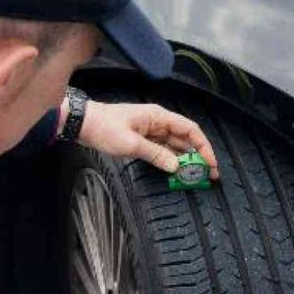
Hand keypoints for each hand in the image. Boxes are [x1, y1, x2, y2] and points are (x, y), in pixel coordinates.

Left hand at [76, 100, 218, 176]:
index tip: (211, 163)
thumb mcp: (130, 144)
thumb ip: (156, 155)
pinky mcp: (142, 139)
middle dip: (197, 156)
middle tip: (207, 176)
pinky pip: (162, 150)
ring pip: (174, 146)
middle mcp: (158, 122)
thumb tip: (176, 166)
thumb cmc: (104, 128)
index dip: (204, 146)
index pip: (190, 129)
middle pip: (185, 139)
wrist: (82, 123)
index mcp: (158, 117)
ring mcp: (150, 131)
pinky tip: (175, 171)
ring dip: (184, 160)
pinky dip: (170, 160)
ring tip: (194, 177)